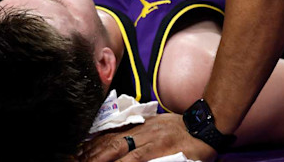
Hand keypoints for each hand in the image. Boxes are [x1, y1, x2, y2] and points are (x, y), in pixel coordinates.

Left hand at [79, 114, 216, 161]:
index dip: (93, 143)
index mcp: (139, 125)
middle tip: (78, 160)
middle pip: (110, 141)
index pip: (110, 134)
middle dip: (92, 152)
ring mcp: (150, 138)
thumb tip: (122, 142)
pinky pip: (138, 157)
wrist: (205, 126)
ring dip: (102, 158)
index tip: (80, 151)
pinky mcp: (161, 148)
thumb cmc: (183, 129)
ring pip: (120, 148)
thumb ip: (140, 133)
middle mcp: (141, 130)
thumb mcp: (157, 126)